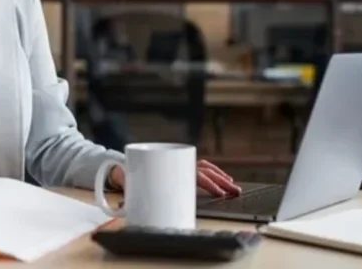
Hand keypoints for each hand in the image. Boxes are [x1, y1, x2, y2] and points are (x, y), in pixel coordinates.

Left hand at [107, 159, 241, 197]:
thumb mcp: (131, 182)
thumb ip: (132, 189)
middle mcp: (178, 163)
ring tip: (232, 185)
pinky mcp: (182, 167)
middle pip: (205, 171)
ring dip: (220, 175)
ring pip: (205, 167)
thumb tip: (128, 198)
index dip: (209, 184)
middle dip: (222, 181)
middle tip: (235, 191)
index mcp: (170, 167)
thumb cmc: (130, 174)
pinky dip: (213, 172)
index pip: (195, 175)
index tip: (220, 193)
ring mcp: (181, 163)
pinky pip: (201, 167)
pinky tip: (222, 179)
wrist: (126, 164)